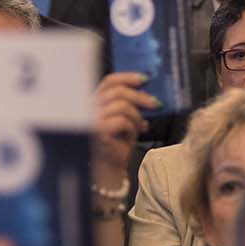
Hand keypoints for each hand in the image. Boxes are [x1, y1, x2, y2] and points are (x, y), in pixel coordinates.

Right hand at [93, 72, 155, 188]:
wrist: (108, 168)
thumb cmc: (115, 144)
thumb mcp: (124, 118)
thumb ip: (129, 104)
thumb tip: (147, 93)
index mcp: (92, 101)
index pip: (109, 81)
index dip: (128, 77)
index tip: (145, 80)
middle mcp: (88, 107)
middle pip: (118, 91)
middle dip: (141, 97)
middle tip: (156, 104)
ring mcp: (91, 118)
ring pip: (123, 106)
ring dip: (137, 117)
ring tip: (140, 127)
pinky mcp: (98, 130)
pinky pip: (123, 121)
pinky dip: (132, 128)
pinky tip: (132, 136)